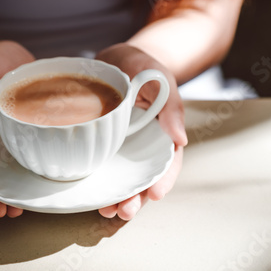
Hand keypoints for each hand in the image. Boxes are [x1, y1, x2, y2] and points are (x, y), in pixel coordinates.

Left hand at [95, 43, 187, 219]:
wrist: (115, 59)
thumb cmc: (142, 66)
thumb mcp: (159, 78)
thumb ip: (171, 105)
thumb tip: (181, 139)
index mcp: (161, 132)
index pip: (168, 161)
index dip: (164, 180)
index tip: (155, 194)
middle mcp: (142, 144)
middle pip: (143, 178)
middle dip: (136, 198)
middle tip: (124, 211)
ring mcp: (121, 146)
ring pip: (122, 178)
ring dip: (116, 198)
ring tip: (107, 211)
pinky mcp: (102, 144)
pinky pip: (101, 166)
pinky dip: (98, 183)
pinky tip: (90, 195)